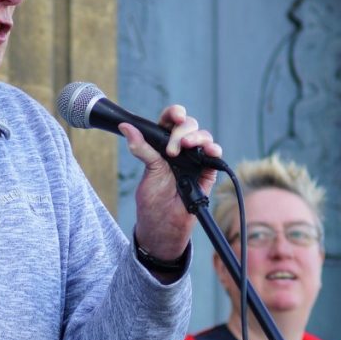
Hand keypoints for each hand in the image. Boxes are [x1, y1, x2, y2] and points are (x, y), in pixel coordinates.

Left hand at [122, 104, 222, 264]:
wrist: (165, 225)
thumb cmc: (154, 200)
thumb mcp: (148, 171)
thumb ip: (142, 148)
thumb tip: (126, 127)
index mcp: (163, 145)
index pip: (170, 122)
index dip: (174, 114)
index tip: (175, 116)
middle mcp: (181, 149)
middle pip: (189, 126)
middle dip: (182, 132)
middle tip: (172, 150)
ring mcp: (195, 159)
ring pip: (203, 137)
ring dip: (197, 138)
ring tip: (187, 147)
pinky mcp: (207, 171)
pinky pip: (215, 155)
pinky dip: (214, 150)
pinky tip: (209, 151)